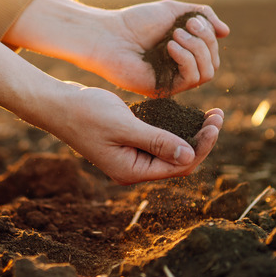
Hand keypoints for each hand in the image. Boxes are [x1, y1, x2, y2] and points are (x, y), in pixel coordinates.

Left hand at [3, 0, 229, 96]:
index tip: (191, 20)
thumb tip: (226, 32)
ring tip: (175, 35)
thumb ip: (202, 16)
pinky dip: (186, 59)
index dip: (209, 35)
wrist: (109, 35)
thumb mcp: (174, 10)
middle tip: (185, 26)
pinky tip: (170, 46)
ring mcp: (173, 81)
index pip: (212, 51)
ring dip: (197, 49)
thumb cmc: (136, 22)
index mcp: (184, 53)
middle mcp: (180, 70)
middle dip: (205, 41)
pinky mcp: (164, 90)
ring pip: (207, 73)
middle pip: (213, 63)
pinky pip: (191, 79)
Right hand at [48, 86, 223, 184]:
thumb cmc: (86, 113)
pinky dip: (176, 128)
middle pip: (179, 161)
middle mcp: (134, 168)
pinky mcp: (129, 142)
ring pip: (172, 150)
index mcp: (132, 171)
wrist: (57, 105)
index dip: (202, 147)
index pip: (179, 166)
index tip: (215, 123)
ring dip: (192, 134)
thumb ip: (156, 141)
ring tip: (211, 114)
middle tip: (218, 115)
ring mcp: (131, 156)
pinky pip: (160, 140)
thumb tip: (190, 155)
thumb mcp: (124, 125)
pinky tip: (188, 114)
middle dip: (202, 140)